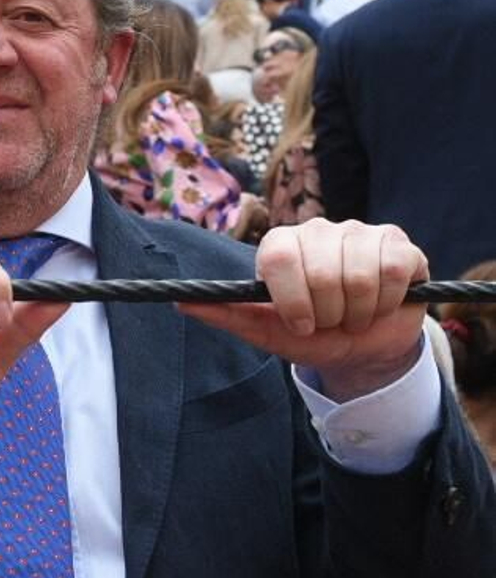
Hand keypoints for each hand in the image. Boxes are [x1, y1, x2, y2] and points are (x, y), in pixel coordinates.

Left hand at [180, 219, 426, 401]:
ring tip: (352, 316)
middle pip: (321, 271)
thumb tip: (180, 301)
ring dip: (358, 313)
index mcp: (281, 244)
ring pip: (359, 275)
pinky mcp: (397, 243)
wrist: (362, 348)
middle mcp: (318, 230)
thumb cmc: (309, 335)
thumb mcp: (264, 331)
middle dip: (327, 314)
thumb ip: (224, 313)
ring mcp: (359, 232)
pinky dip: (386, 302)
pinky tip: (380, 304)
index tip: (300, 324)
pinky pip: (393, 270)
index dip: (291, 300)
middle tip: (329, 321)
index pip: (277, 257)